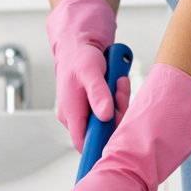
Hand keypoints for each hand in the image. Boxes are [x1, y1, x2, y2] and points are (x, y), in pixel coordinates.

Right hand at [47, 0, 120, 149]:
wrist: (79, 46)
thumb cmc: (80, 58)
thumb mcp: (90, 72)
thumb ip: (98, 94)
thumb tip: (105, 115)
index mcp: (70, 113)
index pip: (82, 143)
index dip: (99, 145)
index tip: (116, 134)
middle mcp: (74, 117)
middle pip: (99, 133)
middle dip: (116, 116)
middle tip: (119, 94)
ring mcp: (83, 113)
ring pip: (107, 122)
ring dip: (118, 105)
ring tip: (118, 84)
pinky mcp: (92, 107)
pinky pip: (109, 111)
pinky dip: (117, 100)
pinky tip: (116, 85)